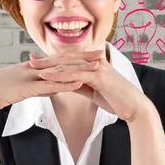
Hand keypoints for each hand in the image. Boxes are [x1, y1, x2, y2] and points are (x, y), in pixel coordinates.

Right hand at [0, 53, 99, 110]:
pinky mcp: (29, 87)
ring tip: (97, 67)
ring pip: (60, 71)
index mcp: (34, 66)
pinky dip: (65, 83)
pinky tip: (79, 83)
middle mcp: (35, 67)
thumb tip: (50, 87)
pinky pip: (50, 85)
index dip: (76, 56)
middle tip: (102, 54)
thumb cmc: (0, 90)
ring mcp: (32, 76)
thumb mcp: (22, 86)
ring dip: (79, 69)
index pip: (59, 58)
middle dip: (83, 58)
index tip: (91, 54)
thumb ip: (36, 85)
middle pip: (63, 60)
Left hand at [29, 50, 149, 122]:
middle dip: (47, 60)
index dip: (53, 59)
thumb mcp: (93, 90)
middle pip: (67, 58)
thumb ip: (80, 84)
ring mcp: (98, 67)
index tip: (38, 60)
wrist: (134, 107)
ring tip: (34, 68)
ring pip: (69, 64)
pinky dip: (60, 75)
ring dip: (50, 66)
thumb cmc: (116, 99)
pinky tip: (48, 77)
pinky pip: (75, 74)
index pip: (70, 58)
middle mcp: (95, 61)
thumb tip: (65, 84)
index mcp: (94, 62)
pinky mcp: (99, 76)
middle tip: (30, 60)